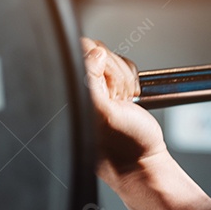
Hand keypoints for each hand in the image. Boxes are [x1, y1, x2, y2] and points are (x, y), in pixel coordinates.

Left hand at [81, 37, 166, 182]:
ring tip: (122, 102)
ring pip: (113, 57)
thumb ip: (91, 80)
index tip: (103, 85)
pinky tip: (127, 99)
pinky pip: (125, 67)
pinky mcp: (112, 86)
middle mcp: (78, 86)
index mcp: (67, 93)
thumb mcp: (103, 111)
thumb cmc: (123, 144)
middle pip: (98, 50)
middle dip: (114, 73)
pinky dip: (132, 80)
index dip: (97, 63)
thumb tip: (94, 52)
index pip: (78, 52)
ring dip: (125, 79)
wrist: (142, 159)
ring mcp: (96, 85)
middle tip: (115, 98)